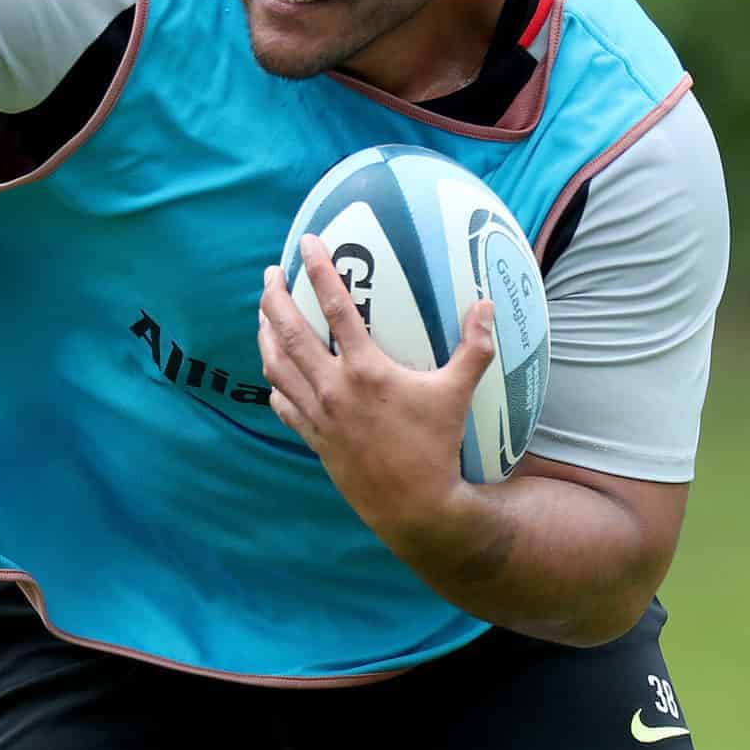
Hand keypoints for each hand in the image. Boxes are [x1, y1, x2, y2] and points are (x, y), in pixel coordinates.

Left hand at [256, 234, 496, 544]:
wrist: (413, 506)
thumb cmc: (436, 447)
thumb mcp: (456, 394)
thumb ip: (473, 349)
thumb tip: (486, 306)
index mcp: (365, 370)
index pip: (335, 308)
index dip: (319, 270)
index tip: (306, 243)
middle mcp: (332, 387)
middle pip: (289, 331)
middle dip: (274, 297)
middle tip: (270, 272)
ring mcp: (317, 413)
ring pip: (276, 364)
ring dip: (265, 333)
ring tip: (263, 312)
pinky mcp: (312, 436)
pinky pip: (282, 402)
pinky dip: (275, 381)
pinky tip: (274, 370)